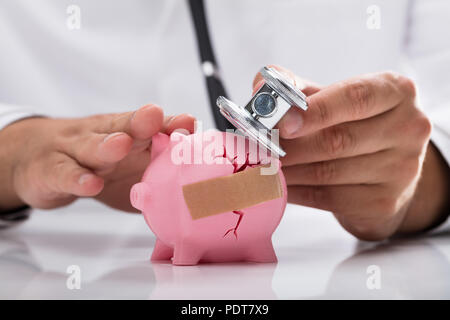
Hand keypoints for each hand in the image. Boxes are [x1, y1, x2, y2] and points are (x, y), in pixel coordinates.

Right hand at [0, 105, 194, 211]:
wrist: (37, 158)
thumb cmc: (95, 161)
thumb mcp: (128, 162)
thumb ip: (158, 169)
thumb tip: (198, 185)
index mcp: (125, 133)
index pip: (150, 127)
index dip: (169, 125)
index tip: (188, 123)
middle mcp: (102, 135)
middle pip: (121, 127)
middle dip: (140, 123)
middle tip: (155, 117)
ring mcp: (74, 151)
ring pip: (91, 146)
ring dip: (107, 145)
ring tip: (121, 145)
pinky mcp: (50, 171)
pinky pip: (64, 174)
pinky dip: (77, 179)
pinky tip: (90, 183)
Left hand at [254, 65, 448, 239]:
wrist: (387, 171)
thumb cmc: (353, 125)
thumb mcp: (331, 98)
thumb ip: (297, 89)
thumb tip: (261, 85)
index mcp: (395, 91)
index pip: (355, 97)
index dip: (316, 111)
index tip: (283, 123)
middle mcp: (408, 128)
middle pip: (338, 139)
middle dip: (290, 146)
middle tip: (259, 148)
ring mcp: (401, 169)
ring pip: (329, 172)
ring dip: (288, 171)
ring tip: (263, 166)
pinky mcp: (385, 201)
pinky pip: (329, 199)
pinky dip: (297, 192)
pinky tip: (280, 186)